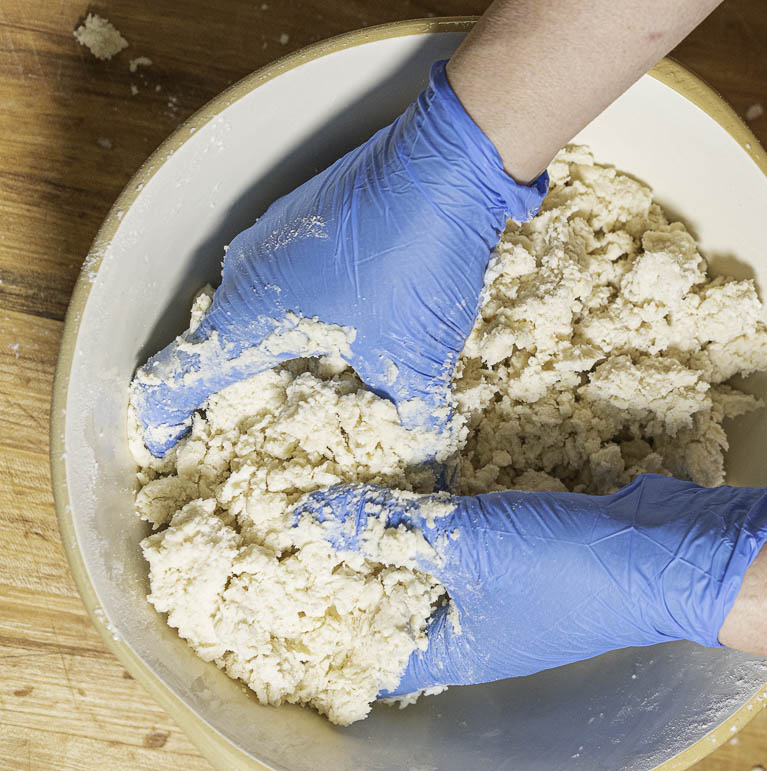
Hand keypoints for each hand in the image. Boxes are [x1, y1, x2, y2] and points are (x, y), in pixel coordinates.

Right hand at [131, 60, 547, 456]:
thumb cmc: (415, 263)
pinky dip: (297, 309)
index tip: (165, 442)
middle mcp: (247, 273)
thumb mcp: (416, 359)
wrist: (447, 162)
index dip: (165, 416)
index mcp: (251, 317)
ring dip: (268, 344)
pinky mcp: (306, 213)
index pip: (177, 376)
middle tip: (256, 422)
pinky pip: (282, 275)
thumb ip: (415, 418)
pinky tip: (340, 323)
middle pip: (214, 341)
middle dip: (229, 386)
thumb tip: (430, 457)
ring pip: (251, 305)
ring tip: (303, 380)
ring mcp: (274, 235)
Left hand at [297, 474, 766, 694]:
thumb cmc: (562, 567)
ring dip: (401, 528)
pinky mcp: (528, 551)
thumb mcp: (463, 544)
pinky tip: (420, 471)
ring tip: (351, 484)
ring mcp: (503, 590)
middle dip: (358, 560)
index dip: (323, 622)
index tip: (282, 580)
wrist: (664, 551)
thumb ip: (386, 528)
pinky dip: (444, 510)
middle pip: (398, 600)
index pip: (367, 653)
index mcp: (450, 650)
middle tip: (308, 514)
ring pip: (434, 562)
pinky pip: (470, 534)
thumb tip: (308, 518)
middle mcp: (473, 628)